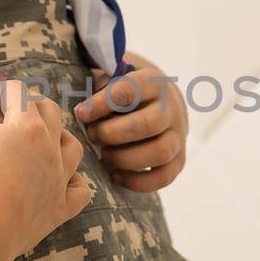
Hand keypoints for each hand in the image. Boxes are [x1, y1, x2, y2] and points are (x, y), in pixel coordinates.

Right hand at [0, 79, 90, 260]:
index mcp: (29, 126)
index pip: (17, 92)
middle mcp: (52, 148)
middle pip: (50, 111)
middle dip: (27, 103)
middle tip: (4, 109)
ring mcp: (60, 179)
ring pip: (72, 147)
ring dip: (57, 136)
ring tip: (39, 139)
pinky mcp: (60, 208)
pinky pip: (80, 190)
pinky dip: (74, 181)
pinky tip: (61, 179)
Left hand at [74, 50, 187, 191]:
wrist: (162, 103)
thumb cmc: (126, 93)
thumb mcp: (114, 79)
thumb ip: (98, 87)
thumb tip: (81, 111)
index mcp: (154, 83)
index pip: (132, 90)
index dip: (103, 103)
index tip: (82, 113)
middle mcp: (171, 109)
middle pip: (149, 124)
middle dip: (114, 134)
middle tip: (92, 135)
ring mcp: (178, 136)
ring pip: (159, 152)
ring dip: (125, 158)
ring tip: (103, 157)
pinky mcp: (179, 160)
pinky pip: (163, 177)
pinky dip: (137, 181)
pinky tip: (114, 175)